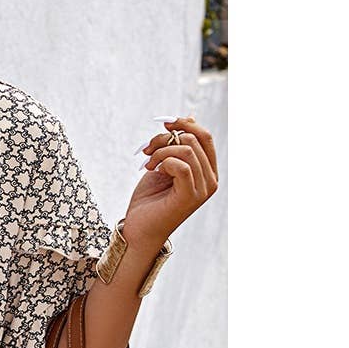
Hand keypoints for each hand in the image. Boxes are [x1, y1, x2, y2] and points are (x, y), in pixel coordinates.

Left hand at [123, 116, 218, 249]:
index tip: (165, 124)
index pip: (206, 137)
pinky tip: (152, 170)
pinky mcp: (190, 196)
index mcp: (207, 171)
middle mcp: (210, 180)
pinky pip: (181, 165)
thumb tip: (190, 118)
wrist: (138, 229)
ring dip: (161, 151)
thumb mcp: (164, 165)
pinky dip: (163, 161)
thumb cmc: (150, 200)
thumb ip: (177, 145)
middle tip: (147, 150)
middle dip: (166, 138)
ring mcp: (202, 189)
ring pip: (186, 150)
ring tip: (148, 163)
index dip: (185, 124)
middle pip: (195, 140)